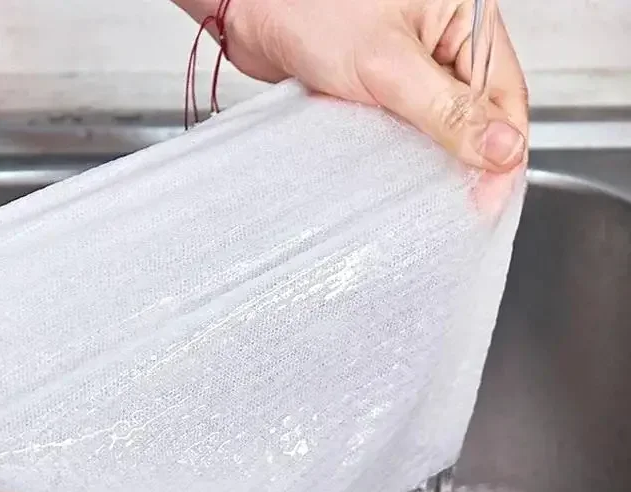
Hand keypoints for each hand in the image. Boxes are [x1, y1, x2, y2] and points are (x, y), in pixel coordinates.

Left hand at [174, 0, 527, 172]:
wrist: (253, 9)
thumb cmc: (311, 8)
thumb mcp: (388, 64)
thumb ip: (447, 110)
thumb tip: (502, 146)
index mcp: (466, 14)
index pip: (505, 94)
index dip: (503, 150)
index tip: (490, 198)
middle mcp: (443, 38)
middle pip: (478, 113)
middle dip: (472, 160)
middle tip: (463, 206)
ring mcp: (412, 64)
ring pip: (442, 124)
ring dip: (437, 160)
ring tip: (434, 195)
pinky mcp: (381, 85)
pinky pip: (407, 127)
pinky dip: (406, 152)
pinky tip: (402, 175)